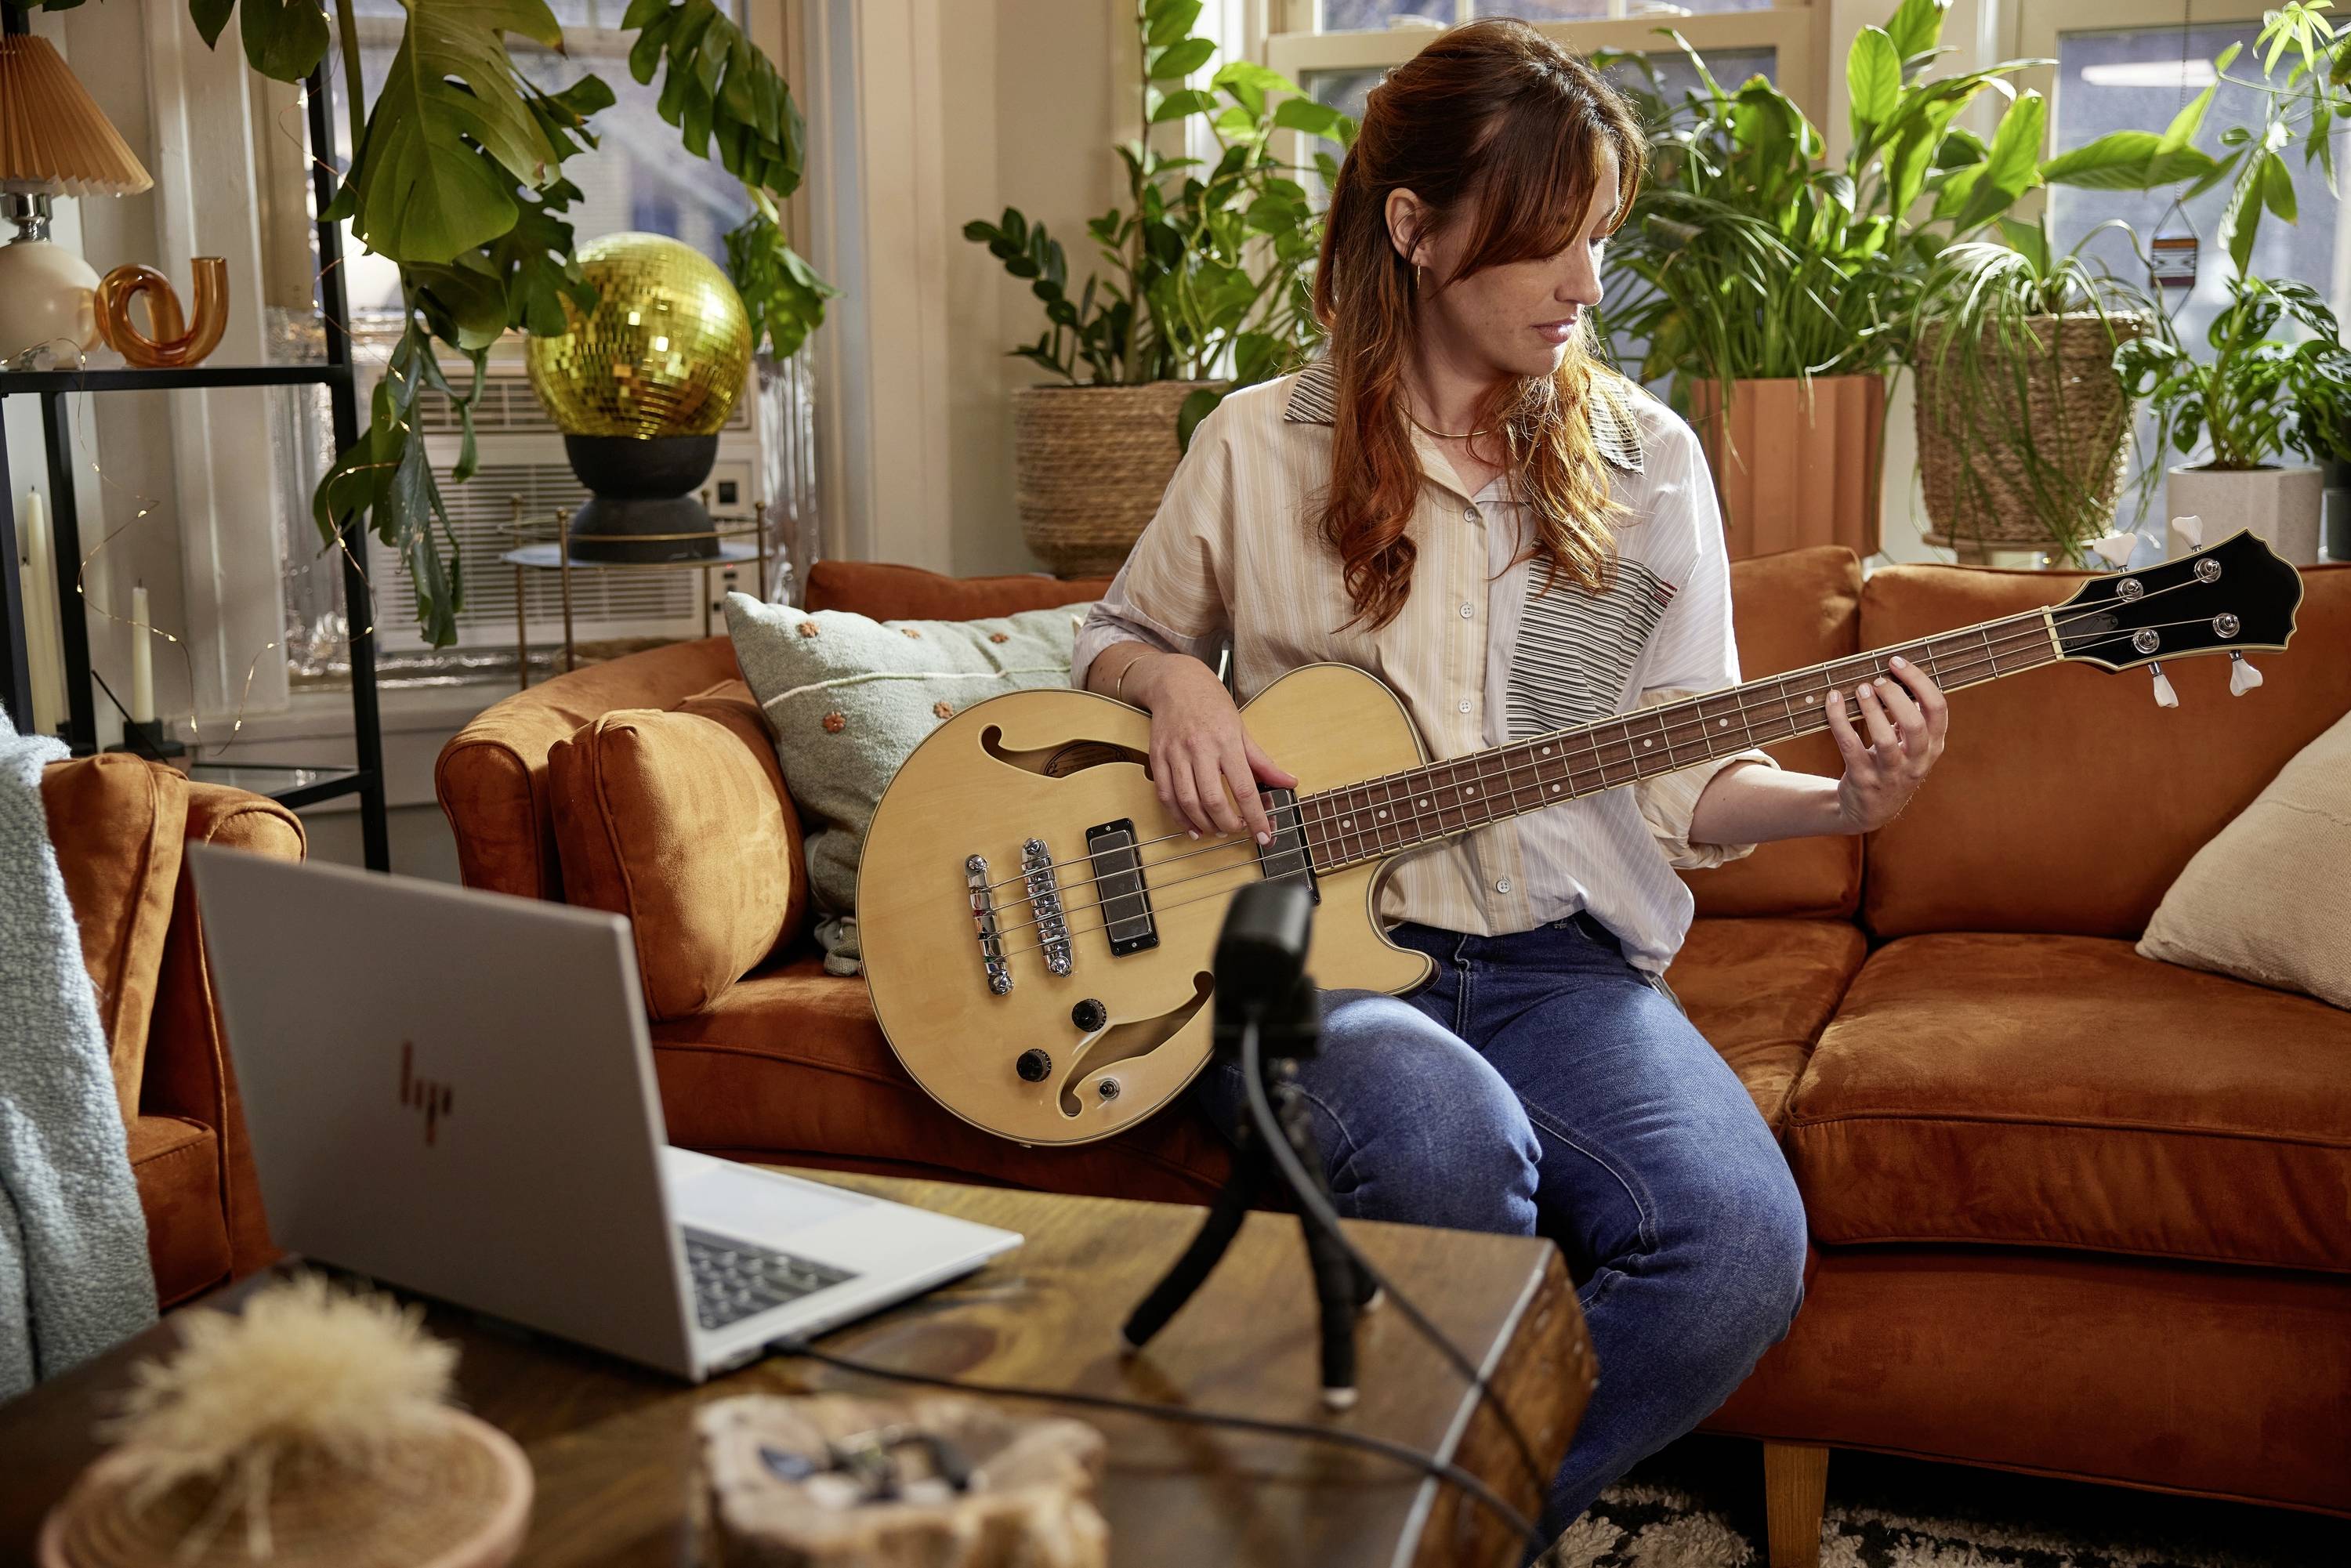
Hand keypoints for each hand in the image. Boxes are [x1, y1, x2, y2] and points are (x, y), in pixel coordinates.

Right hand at [1121, 650, 1297, 842]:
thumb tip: (1288, 782)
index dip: (1256, 818)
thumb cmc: (1211, 703)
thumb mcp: (1242, 728)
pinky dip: (1179, 817)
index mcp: (1226, 741)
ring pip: (1187, 802)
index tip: (1264, 835)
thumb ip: (1263, 761)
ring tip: (1216, 831)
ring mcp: (1175, 754)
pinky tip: (1191, 826)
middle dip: (1228, 825)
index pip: (1245, 789)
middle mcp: (1200, 748)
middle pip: (1214, 800)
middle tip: (1238, 831)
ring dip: (1203, 824)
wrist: (1175, 682)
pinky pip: (1166, 795)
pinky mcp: (1157, 757)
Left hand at [1825, 656, 1948, 832]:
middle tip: (1876, 681)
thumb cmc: (1891, 764)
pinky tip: (1832, 700)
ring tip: (1859, 689)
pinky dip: (1839, 720)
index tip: (1896, 662)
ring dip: (1871, 709)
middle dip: (1896, 696)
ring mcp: (1890, 774)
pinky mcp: (1863, 779)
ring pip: (1885, 739)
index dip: (1919, 681)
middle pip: (1915, 724)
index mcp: (1933, 746)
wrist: (1869, 810)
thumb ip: (1910, 714)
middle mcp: (1916, 762)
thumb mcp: (1910, 744)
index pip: (1937, 709)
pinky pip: (1849, 746)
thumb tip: (1895, 671)